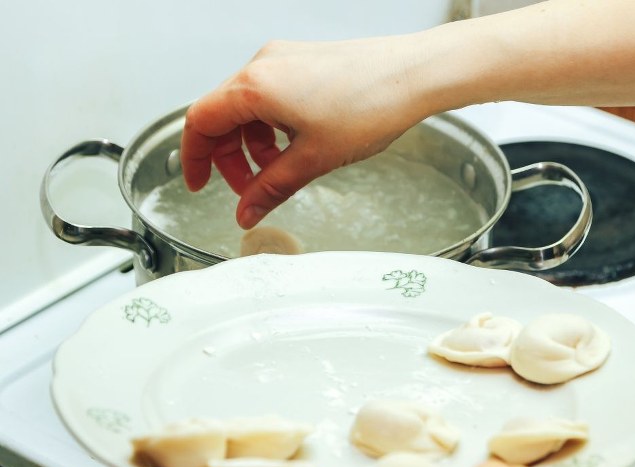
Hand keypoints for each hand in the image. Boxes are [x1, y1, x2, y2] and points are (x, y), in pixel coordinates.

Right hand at [180, 37, 430, 228]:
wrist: (414, 75)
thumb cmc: (371, 105)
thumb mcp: (313, 159)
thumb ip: (272, 188)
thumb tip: (247, 211)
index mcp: (254, 86)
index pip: (200, 122)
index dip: (194, 159)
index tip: (199, 185)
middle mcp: (263, 65)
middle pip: (222, 115)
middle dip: (230, 158)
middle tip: (248, 189)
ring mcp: (284, 60)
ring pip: (248, 107)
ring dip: (254, 144)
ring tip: (278, 171)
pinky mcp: (304, 62)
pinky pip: (271, 96)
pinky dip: (273, 126)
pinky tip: (295, 146)